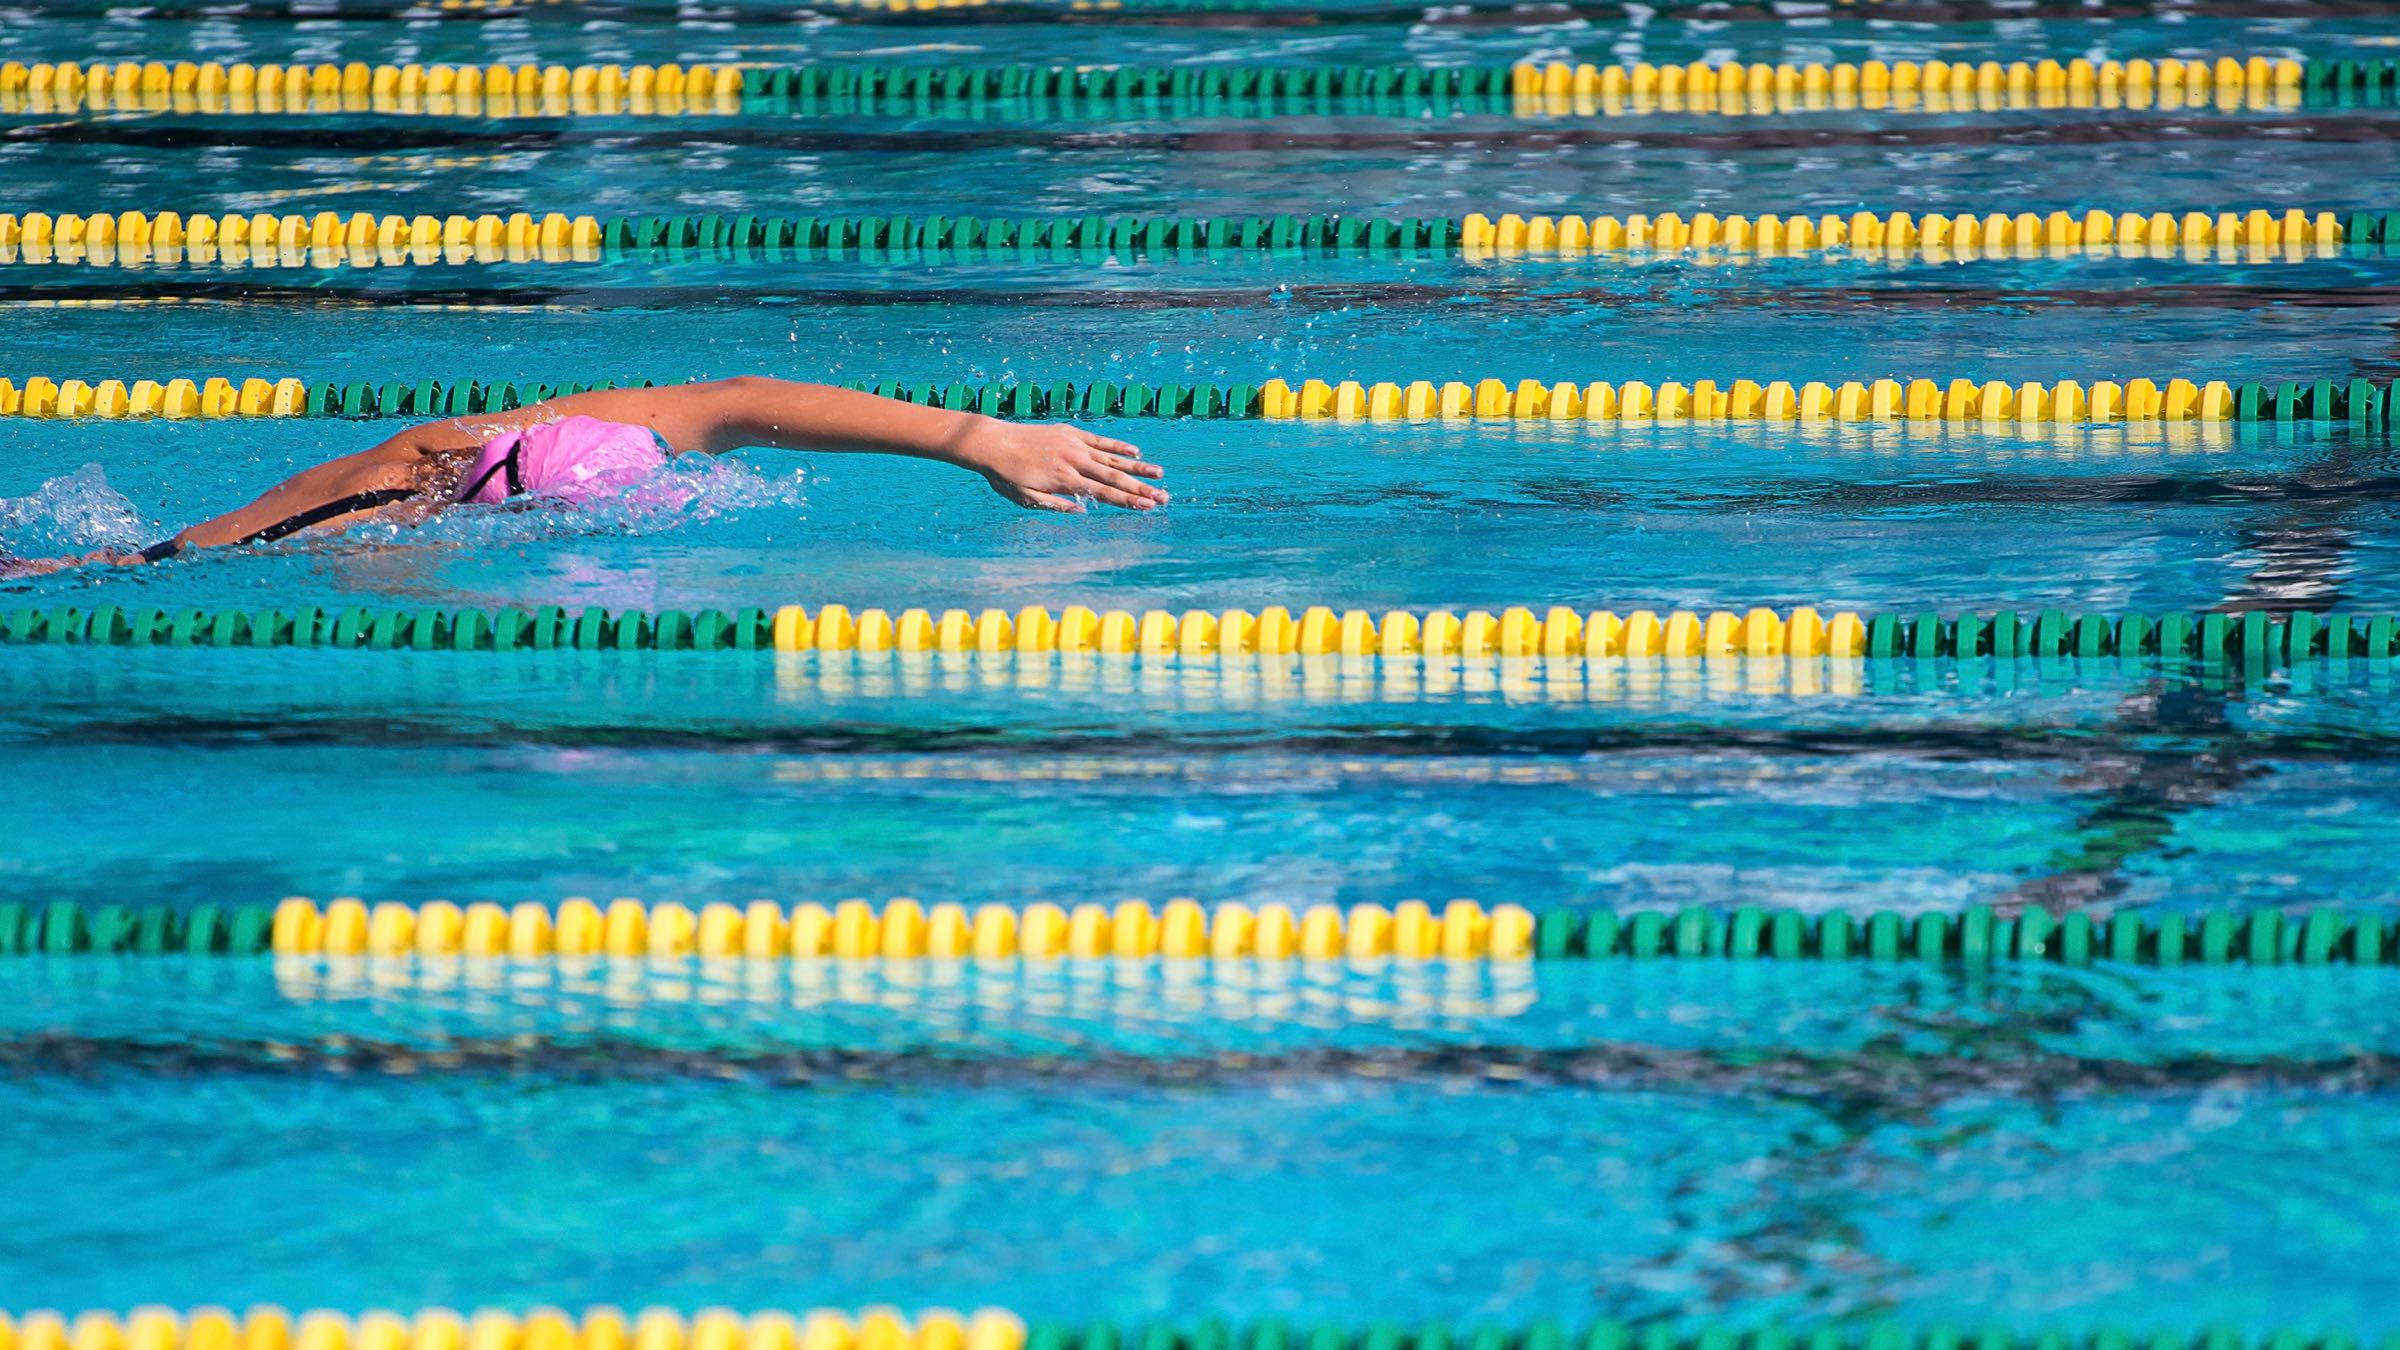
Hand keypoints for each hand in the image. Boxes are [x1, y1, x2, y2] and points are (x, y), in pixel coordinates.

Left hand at [954, 419, 1167, 512]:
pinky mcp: (1070, 432)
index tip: (1148, 507)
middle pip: (1115, 477)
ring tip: (1159, 474)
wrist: (992, 442)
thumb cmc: (1006, 475)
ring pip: (1112, 458)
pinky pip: (1099, 440)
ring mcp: (1074, 444)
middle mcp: (1074, 460)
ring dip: (1137, 467)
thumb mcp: (1026, 499)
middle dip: (1141, 488)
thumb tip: (1083, 511)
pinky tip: (1135, 452)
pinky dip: (1118, 446)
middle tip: (1163, 497)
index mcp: (1065, 480)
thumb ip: (1057, 506)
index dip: (1128, 501)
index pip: (1104, 494)